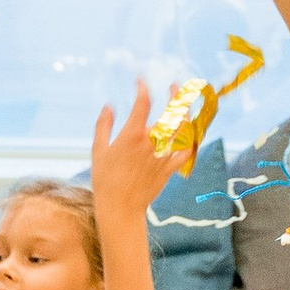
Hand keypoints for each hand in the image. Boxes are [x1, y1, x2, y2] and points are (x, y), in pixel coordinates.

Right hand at [92, 85, 179, 223]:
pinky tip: (190, 131)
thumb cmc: (105, 179)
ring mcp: (163, 155)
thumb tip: (109, 106)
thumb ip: (103, 125)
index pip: (143, 103)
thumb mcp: (98, 149)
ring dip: (187, 113)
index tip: (141, 81)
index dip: (143, 88)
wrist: (120, 207)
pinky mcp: (170, 168)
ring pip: (182, 129)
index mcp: (132, 135)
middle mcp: (151, 142)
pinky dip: (191, 140)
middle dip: (176, 95)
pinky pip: (186, 151)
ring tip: (185, 104)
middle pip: (170, 113)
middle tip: (177, 85)